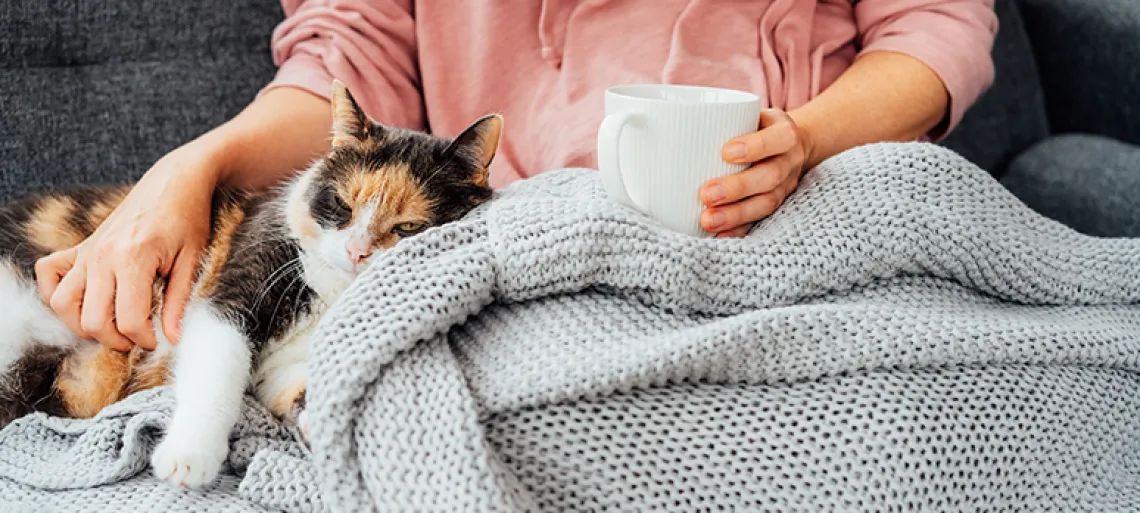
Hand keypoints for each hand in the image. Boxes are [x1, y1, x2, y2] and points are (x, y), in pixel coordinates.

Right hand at [36, 141, 220, 350]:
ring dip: (82, 325)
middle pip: (91, 320)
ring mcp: (87, 250)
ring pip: (61, 303)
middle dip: (115, 340)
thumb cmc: (189, 219)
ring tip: (111, 326)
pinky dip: (55, 293)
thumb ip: (179, 302)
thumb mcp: (192, 261)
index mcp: (134, 259)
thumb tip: (173, 340)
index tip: (157, 341)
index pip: (128, 319)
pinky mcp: (80, 246)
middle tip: (136, 339)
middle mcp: (103, 255)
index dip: (143, 340)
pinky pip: (48, 273)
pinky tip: (83, 301)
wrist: (175, 182)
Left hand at [698, 109, 813, 237]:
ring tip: (708, 220)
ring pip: (766, 203)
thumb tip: (654, 118)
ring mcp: (786, 186)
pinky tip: (718, 235)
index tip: (725, 152)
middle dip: (737, 188)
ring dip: (736, 214)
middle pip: (769, 176)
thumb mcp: (749, 113)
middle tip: (706, 194)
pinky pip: (760, 221)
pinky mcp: (777, 206)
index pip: (778, 139)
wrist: (793, 145)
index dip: (755, 147)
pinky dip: (739, 230)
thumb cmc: (757, 126)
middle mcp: (789, 161)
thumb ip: (720, 117)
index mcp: (785, 134)